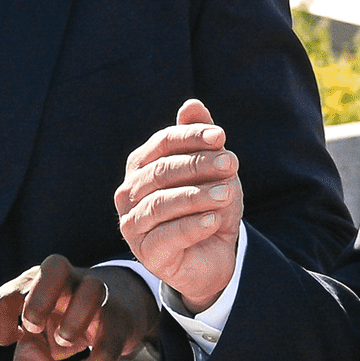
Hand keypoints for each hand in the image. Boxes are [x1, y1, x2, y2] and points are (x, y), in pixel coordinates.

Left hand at [0, 257, 157, 360]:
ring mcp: (99, 295)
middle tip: (34, 328)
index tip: (15, 339)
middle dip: (38, 303)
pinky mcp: (121, 320)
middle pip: (55, 266)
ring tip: (64, 342)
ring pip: (93, 289)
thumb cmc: (64, 323)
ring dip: (73, 322)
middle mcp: (69, 281)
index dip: (0, 323)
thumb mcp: (40, 340)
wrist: (118, 313)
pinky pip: (111, 338)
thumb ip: (28, 357)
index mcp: (37, 282)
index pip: (7, 295)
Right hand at [114, 99, 242, 313]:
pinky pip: (167, 235)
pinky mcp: (146, 253)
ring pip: (161, 203)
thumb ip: (200, 139)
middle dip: (198, 164)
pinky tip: (214, 220)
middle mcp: (129, 193)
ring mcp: (133, 224)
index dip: (191, 136)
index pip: (162, 143)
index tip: (221, 136)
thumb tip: (192, 104)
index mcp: (141, 166)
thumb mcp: (212, 171)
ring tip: (226, 193)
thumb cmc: (207, 207)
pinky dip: (192, 225)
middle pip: (161, 171)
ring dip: (197, 196)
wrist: (213, 256)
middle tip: (230, 163)